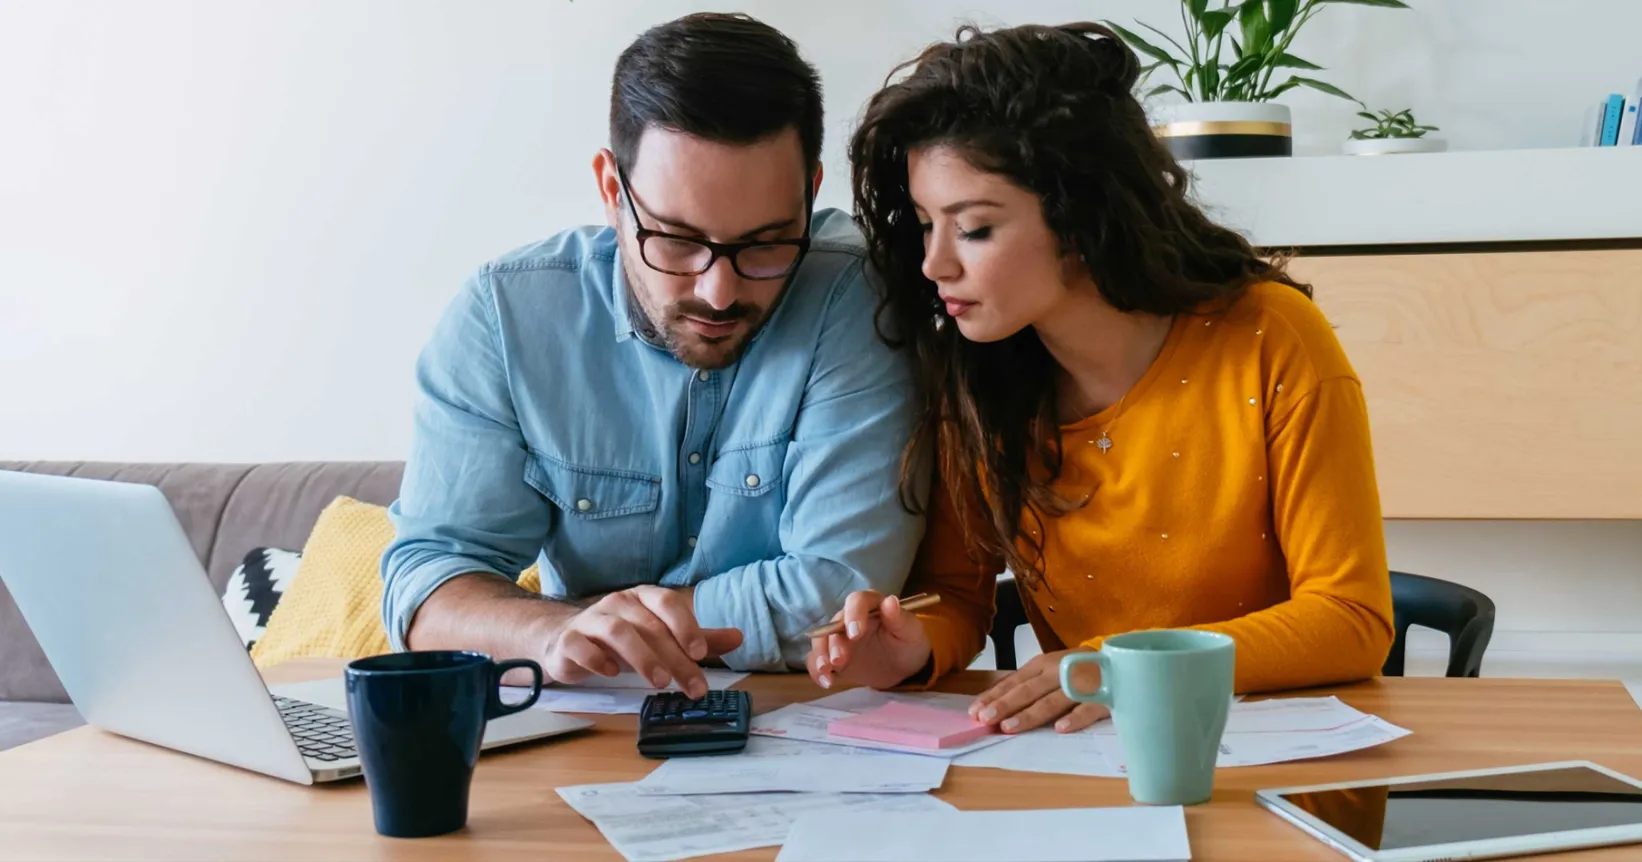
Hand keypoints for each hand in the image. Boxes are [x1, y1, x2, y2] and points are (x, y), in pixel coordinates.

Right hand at [540, 585, 742, 698]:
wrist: (568, 641)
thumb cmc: (622, 639)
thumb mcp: (662, 636)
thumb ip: (697, 638)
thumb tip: (738, 637)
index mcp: (643, 598)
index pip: (667, 603)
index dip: (686, 626)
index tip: (700, 653)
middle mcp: (618, 603)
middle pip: (650, 626)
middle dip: (674, 658)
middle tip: (693, 686)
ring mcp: (591, 620)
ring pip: (617, 631)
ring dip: (642, 657)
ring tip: (660, 682)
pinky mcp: (570, 640)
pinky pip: (582, 645)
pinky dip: (598, 659)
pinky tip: (611, 674)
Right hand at [806, 591, 931, 690]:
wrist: (903, 667)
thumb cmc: (908, 643)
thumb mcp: (911, 632)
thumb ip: (899, 618)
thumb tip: (890, 601)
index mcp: (870, 605)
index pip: (857, 601)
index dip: (853, 614)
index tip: (855, 634)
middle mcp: (850, 618)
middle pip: (835, 624)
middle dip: (834, 642)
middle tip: (839, 660)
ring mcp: (839, 638)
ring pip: (821, 640)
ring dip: (820, 655)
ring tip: (826, 670)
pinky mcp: (832, 656)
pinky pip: (817, 660)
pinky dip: (817, 670)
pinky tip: (826, 682)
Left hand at [969, 648, 1108, 733]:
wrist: (1123, 660)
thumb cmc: (1078, 670)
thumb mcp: (1050, 671)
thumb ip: (1027, 686)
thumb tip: (993, 704)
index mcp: (1042, 665)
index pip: (1013, 682)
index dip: (993, 696)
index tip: (974, 712)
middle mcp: (1059, 671)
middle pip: (1028, 691)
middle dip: (1005, 705)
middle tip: (986, 720)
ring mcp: (1081, 684)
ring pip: (1052, 701)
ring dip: (1030, 714)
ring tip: (1010, 727)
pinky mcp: (1104, 696)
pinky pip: (1088, 708)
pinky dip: (1075, 718)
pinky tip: (1060, 729)